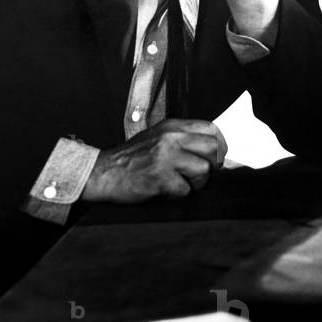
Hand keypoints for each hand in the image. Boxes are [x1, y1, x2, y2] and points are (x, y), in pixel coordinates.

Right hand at [82, 119, 227, 203]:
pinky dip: (176, 194)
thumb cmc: (132, 158)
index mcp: (172, 127)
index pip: (211, 129)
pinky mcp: (159, 177)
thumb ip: (183, 138)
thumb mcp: (158, 137)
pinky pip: (184, 190)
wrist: (102, 172)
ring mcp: (165, 157)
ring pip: (203, 170)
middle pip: (213, 149)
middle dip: (212, 165)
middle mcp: (171, 138)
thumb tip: (214, 148)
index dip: (219, 145)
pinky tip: (164, 190)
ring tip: (179, 183)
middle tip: (200, 174)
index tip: (215, 157)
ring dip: (195, 183)